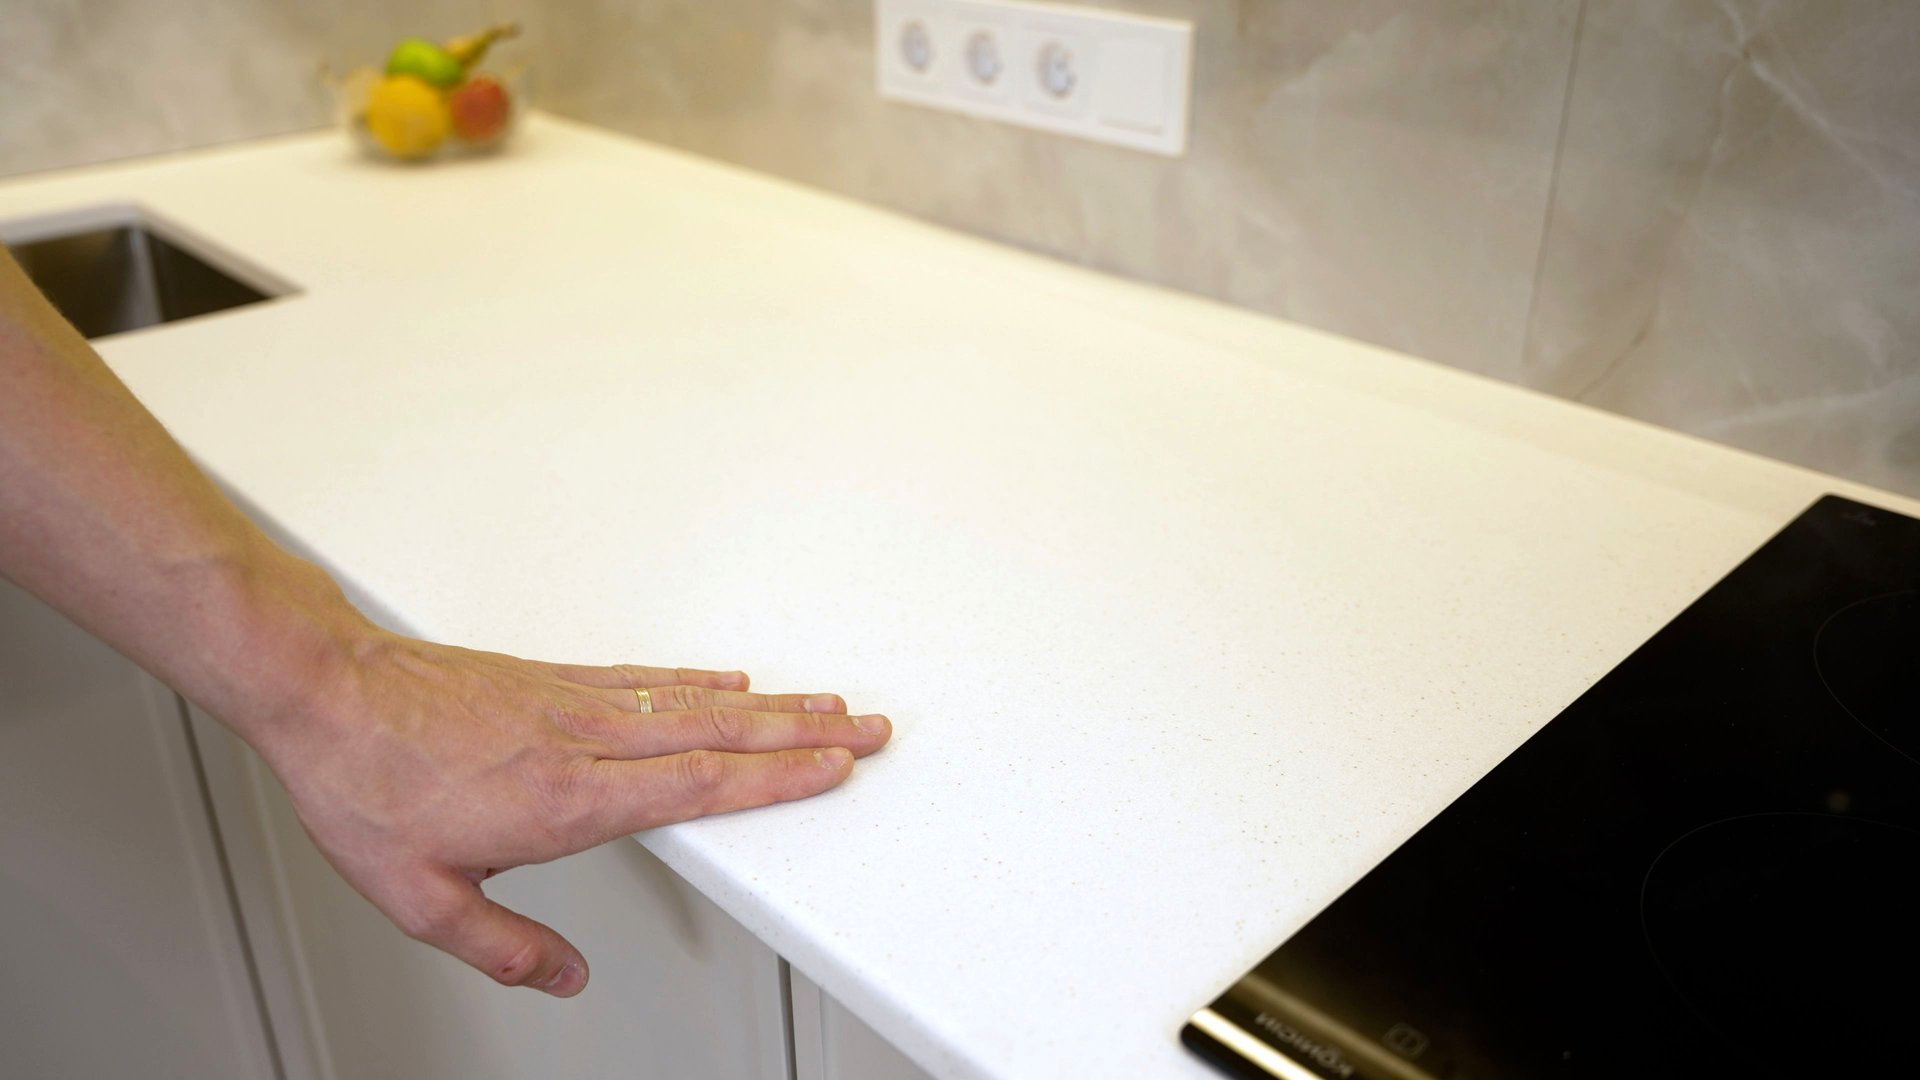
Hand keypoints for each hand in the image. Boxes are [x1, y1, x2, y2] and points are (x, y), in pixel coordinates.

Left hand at [253, 632, 890, 997]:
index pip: (698, 786)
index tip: (832, 768)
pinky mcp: (552, 678)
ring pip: (694, 702)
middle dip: (803, 735)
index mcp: (567, 800)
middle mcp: (584, 741)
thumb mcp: (419, 898)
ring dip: (768, 704)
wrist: (325, 691)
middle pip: (719, 736)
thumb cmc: (366, 785)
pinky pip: (646, 677)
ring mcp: (573, 701)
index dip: (775, 779)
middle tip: (864, 727)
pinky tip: (730, 682)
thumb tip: (563, 977)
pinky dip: (700, 681)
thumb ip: (503, 945)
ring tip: (823, 702)